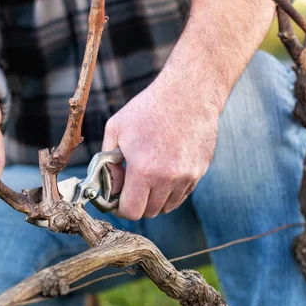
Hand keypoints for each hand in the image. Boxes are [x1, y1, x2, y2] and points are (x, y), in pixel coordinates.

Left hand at [102, 80, 218, 219]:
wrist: (189, 93)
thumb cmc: (148, 108)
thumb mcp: (115, 129)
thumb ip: (106, 161)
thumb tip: (105, 184)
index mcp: (143, 170)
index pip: (131, 211)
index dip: (121, 209)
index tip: (118, 201)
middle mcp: (168, 178)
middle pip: (149, 212)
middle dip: (136, 204)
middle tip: (130, 188)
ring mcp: (187, 176)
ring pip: (167, 206)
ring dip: (154, 199)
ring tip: (147, 178)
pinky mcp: (200, 172)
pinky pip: (182, 195)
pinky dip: (170, 191)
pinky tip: (163, 172)